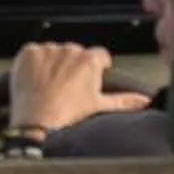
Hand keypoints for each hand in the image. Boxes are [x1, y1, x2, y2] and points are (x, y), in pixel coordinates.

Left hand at [6, 43, 151, 135]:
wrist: (36, 123)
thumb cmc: (68, 116)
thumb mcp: (100, 107)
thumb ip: (125, 100)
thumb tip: (144, 100)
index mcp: (90, 60)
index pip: (99, 56)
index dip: (97, 68)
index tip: (91, 79)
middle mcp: (70, 50)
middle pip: (76, 53)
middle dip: (74, 66)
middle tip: (69, 87)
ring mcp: (48, 50)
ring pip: (54, 52)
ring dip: (54, 63)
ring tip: (51, 86)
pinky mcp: (29, 52)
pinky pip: (34, 52)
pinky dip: (34, 63)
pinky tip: (37, 79)